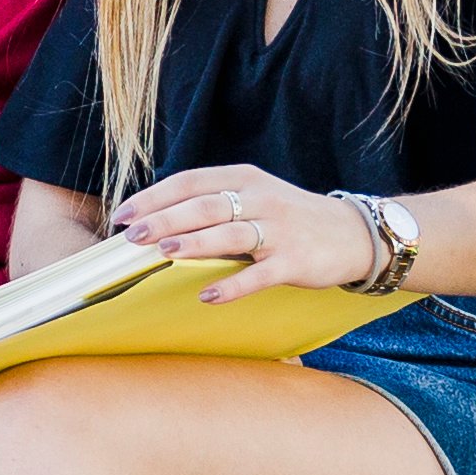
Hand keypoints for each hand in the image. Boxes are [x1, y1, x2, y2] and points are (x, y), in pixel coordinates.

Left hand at [108, 162, 380, 303]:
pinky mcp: (294, 261)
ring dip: (194, 243)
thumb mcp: (254, 196)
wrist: (353, 233)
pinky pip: (259, 274)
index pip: (189, 182)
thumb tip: (156, 220)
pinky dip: (232, 285)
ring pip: (230, 234)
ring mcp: (279, 229)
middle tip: (131, 236)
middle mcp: (260, 199)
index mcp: (243, 178)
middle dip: (163, 220)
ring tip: (163, 253)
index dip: (153, 198)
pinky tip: (208, 296)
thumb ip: (213, 202)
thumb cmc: (290, 216)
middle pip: (204, 206)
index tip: (122, 215)